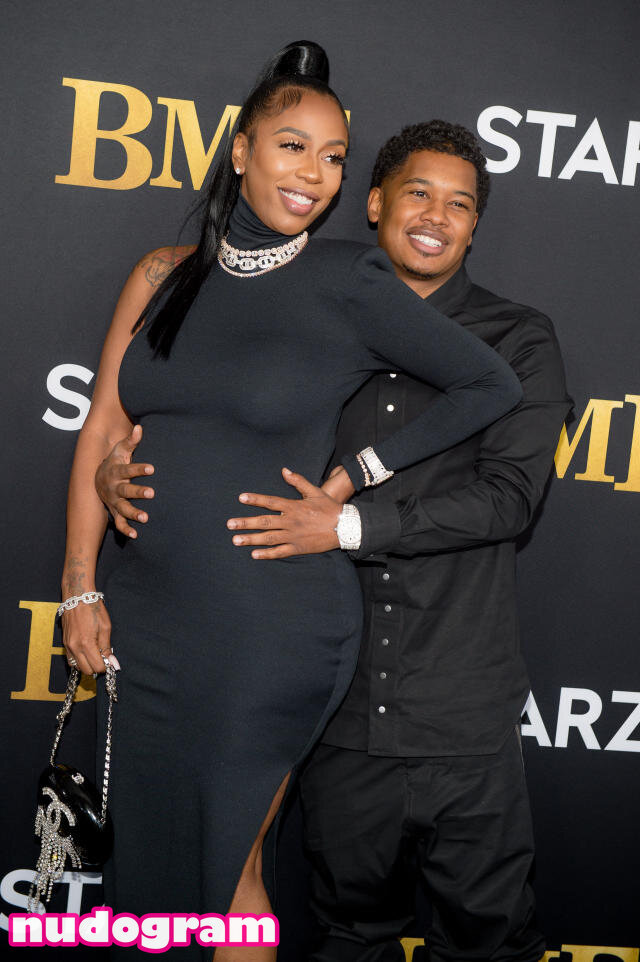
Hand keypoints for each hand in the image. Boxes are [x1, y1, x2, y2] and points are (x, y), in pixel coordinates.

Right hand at [61, 600, 117, 674]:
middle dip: (96, 667)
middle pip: (86, 670)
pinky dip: (79, 659)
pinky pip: (71, 659)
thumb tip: (112, 662)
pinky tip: (86, 651)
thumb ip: (107, 647)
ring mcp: (67, 646)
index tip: (109, 660)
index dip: (105, 665)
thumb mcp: (105, 627)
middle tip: (102, 657)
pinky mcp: (64, 643)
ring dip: (86, 664)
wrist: (77, 597)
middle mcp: (75, 647)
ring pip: (77, 666)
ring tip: (94, 654)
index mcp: (87, 644)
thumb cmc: (93, 609)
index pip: (97, 667)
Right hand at [95, 424, 154, 538]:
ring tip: (146, 518)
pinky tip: (136, 535)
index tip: (152, 468)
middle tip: (152, 493)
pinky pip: (119, 522)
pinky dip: (126, 529)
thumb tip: (140, 428)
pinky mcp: (115, 511)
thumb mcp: (120, 450)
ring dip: (134, 513)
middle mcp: (114, 487)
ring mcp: (114, 501)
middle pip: (126, 490)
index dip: (139, 469)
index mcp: (116, 472)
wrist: (97, 479)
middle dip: (138, 492)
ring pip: (123, 508)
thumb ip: (131, 441)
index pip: (128, 469)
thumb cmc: (114, 462)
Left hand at [226, 467, 352, 558]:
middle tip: (229, 524)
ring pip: (268, 537)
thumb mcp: (314, 491)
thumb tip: (284, 470)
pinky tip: (254, 555)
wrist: (345, 526)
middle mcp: (290, 521)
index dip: (255, 499)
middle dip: (245, 523)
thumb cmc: (329, 508)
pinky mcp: (298, 548)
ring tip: (236, 540)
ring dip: (251, 539)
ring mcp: (293, 536)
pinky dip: (267, 554)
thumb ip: (298, 481)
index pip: (270, 502)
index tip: (241, 498)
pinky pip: (280, 552)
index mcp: (293, 506)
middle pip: (264, 521)